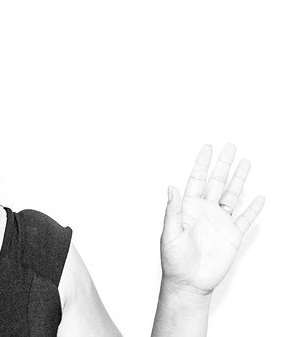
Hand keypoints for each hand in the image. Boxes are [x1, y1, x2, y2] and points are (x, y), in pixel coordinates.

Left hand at [160, 143, 264, 293]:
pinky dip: (253, 208)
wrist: (188, 283)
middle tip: (230, 147)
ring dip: (239, 179)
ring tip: (245, 162)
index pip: (196, 180)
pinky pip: (245, 218)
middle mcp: (205, 211)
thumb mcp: (169, 234)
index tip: (207, 148)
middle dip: (223, 165)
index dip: (201, 164)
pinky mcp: (232, 236)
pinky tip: (259, 197)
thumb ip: (172, 210)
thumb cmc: (174, 260)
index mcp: (188, 208)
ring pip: (232, 195)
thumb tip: (170, 187)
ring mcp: (219, 222)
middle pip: (217, 182)